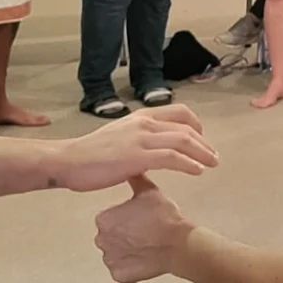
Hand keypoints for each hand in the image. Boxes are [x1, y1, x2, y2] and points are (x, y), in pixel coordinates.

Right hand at [49, 106, 218, 193]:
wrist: (68, 160)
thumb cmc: (90, 153)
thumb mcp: (119, 137)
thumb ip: (138, 140)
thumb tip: (152, 154)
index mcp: (140, 116)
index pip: (179, 112)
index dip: (196, 124)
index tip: (203, 139)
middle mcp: (144, 123)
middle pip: (186, 128)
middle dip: (204, 143)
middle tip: (214, 156)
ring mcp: (141, 139)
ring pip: (182, 141)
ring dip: (202, 153)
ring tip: (212, 163)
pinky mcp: (137, 156)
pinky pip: (171, 157)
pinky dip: (188, 164)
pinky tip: (197, 171)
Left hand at [95, 176, 195, 282]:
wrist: (179, 243)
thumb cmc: (165, 219)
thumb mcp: (149, 192)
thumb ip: (135, 179)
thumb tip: (132, 168)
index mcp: (104, 219)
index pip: (108, 219)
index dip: (124, 218)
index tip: (137, 219)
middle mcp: (102, 239)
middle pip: (109, 236)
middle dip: (123, 235)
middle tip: (142, 231)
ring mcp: (110, 258)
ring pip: (114, 253)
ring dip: (126, 250)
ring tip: (145, 243)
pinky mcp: (118, 274)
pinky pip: (120, 269)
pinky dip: (130, 265)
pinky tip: (143, 255)